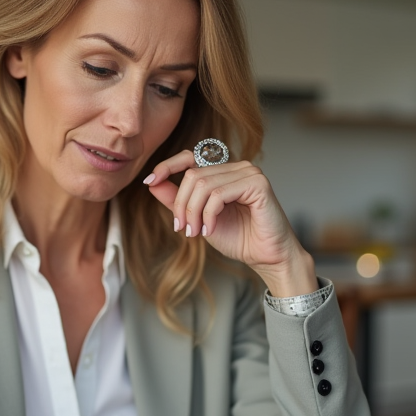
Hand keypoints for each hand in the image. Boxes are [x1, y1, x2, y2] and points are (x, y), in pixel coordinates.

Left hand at [143, 150, 315, 296]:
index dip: (167, 166)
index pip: (189, 157)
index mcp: (222, 173)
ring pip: (203, 185)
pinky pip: (218, 195)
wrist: (266, 258)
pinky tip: (210, 231)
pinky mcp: (257, 183)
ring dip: (193, 213)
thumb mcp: (199, 219)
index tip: (149, 181)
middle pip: (192, 175)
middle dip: (181, 205)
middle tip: (182, 229)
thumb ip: (178, 200)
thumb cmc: (239, 239)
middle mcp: (236, 167)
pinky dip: (209, 215)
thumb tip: (152, 182)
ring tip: (195, 233)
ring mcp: (248, 172)